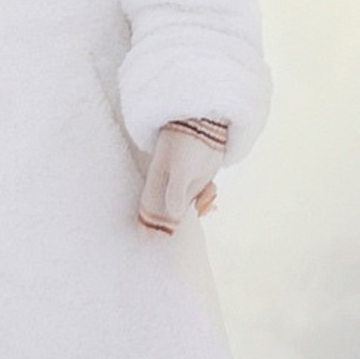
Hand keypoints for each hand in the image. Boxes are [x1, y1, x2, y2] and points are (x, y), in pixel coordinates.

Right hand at [138, 118, 227, 232]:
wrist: (205, 123)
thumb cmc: (187, 144)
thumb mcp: (180, 169)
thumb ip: (175, 194)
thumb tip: (173, 218)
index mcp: (157, 182)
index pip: (147, 209)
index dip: (151, 224)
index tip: (159, 235)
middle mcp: (168, 185)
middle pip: (169, 212)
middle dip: (181, 220)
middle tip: (197, 212)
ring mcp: (183, 181)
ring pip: (187, 205)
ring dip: (199, 208)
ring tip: (208, 203)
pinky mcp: (197, 177)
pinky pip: (200, 196)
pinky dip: (207, 199)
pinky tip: (212, 196)